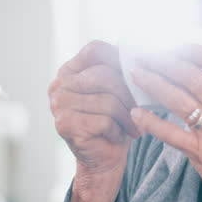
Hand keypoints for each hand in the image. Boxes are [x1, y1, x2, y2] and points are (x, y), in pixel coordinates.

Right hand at [49, 41, 138, 201]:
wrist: (103, 159)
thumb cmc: (114, 122)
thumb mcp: (119, 91)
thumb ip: (121, 68)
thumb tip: (139, 42)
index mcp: (70, 70)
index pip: (95, 50)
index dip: (119, 58)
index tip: (139, 72)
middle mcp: (59, 85)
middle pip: (104, 75)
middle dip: (130, 93)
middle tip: (143, 107)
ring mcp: (58, 105)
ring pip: (107, 100)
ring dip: (128, 115)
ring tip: (136, 125)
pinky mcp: (64, 125)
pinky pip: (103, 120)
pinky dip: (118, 130)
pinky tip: (118, 136)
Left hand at [128, 44, 201, 201]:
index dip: (195, 49)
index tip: (177, 43)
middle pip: (193, 76)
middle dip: (166, 61)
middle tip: (147, 54)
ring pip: (177, 99)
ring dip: (153, 83)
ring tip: (136, 73)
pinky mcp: (199, 152)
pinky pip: (168, 133)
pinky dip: (150, 122)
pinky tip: (136, 112)